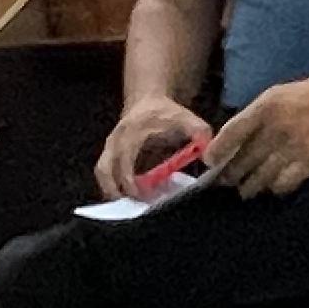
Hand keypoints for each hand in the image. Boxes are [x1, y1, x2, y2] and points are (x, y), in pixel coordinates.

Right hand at [96, 98, 213, 198]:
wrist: (147, 101)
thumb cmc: (166, 113)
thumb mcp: (185, 118)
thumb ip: (198, 132)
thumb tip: (206, 152)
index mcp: (133, 130)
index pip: (124, 157)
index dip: (129, 178)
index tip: (140, 194)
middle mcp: (116, 139)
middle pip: (105, 169)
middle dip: (115, 190)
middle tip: (134, 206)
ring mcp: (110, 147)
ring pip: (102, 173)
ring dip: (113, 190)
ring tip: (131, 205)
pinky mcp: (109, 154)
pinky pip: (105, 173)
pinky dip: (114, 187)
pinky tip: (131, 196)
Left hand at [203, 77, 308, 198]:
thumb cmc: (306, 97)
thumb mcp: (275, 96)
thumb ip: (253, 117)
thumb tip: (231, 141)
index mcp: (265, 108)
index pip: (232, 133)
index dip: (217, 151)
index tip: (210, 161)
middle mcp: (276, 129)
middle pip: (244, 160)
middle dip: (230, 174)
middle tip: (223, 182)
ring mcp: (293, 149)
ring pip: (261, 177)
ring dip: (249, 186)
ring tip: (244, 190)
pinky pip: (284, 184)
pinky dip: (274, 188)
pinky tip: (271, 187)